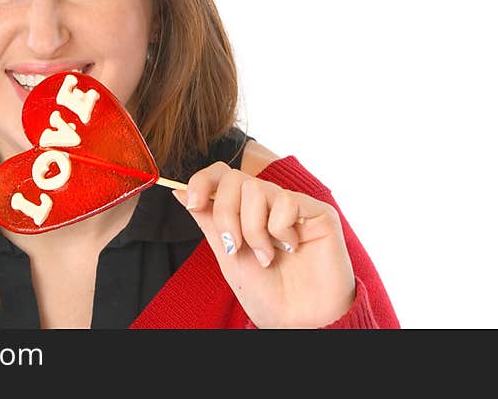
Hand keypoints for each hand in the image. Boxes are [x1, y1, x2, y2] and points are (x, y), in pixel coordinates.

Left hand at [173, 161, 355, 327]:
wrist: (296, 321)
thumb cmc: (266, 293)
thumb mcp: (226, 255)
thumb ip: (208, 220)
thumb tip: (178, 192)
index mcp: (245, 210)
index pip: (222, 175)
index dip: (203, 181)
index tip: (193, 203)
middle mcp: (269, 202)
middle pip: (234, 179)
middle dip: (226, 214)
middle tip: (235, 246)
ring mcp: (294, 205)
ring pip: (257, 189)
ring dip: (253, 229)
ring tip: (267, 257)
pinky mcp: (319, 212)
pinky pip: (287, 202)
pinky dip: (281, 230)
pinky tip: (292, 248)